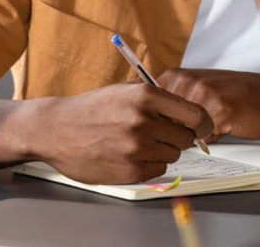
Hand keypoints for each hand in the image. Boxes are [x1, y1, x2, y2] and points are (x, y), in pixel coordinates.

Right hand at [32, 82, 212, 183]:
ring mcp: (135, 147)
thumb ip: (160, 100)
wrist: (56, 129)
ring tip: (139, 142)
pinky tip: (132, 154)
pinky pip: (158, 170)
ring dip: (163, 151)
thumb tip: (193, 115)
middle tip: (163, 134)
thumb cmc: (95, 108)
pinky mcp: (128, 170)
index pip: (195, 115)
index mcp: (146, 96)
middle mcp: (143, 121)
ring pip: (173, 155)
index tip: (202, 128)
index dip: (203, 124)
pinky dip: (150, 164)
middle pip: (186, 138)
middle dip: (179, 137)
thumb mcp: (127, 90)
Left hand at [157, 68, 259, 139]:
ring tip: (217, 119)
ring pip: (184, 134)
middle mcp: (186, 82)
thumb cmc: (236, 94)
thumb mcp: (199, 87)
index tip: (173, 122)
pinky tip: (228, 124)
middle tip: (203, 121)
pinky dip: (214, 138)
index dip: (159, 123)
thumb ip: (172, 101)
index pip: (149, 110)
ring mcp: (203, 95)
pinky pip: (204, 139)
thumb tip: (145, 123)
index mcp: (176, 76)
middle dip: (179, 132)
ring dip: (198, 135)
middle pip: (164, 126)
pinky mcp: (220, 111)